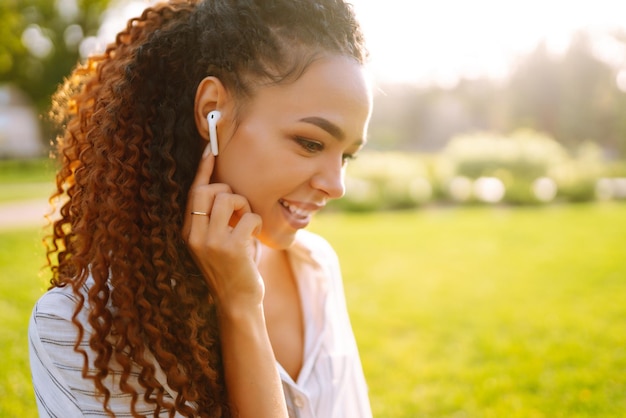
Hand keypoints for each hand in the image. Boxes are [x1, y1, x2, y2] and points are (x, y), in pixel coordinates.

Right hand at [182, 150, 263, 312]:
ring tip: (246, 223)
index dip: (203, 169)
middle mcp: (195, 235)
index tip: (210, 148)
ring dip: (243, 205)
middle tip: (238, 209)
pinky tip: (254, 236)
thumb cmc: (233, 268)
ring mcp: (211, 242)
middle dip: (227, 191)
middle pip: (207, 191)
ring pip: (227, 198)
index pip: (193, 193)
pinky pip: (248, 215)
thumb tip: (227, 189)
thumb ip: (216, 219)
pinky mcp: (230, 248)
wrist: (238, 302)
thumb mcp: (218, 241)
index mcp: (189, 232)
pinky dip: (256, 221)